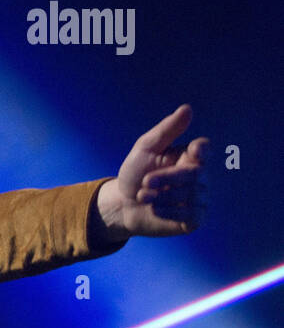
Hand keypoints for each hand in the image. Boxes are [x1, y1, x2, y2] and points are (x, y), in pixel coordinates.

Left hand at [95, 105, 208, 239]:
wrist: (123, 204)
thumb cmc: (135, 173)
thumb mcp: (145, 149)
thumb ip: (166, 130)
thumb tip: (188, 108)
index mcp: (189, 155)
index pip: (204, 149)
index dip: (202, 150)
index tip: (195, 151)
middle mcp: (200, 176)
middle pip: (194, 174)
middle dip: (166, 178)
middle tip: (144, 183)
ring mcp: (200, 197)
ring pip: (191, 195)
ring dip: (162, 196)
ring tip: (143, 196)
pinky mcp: (195, 218)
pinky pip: (191, 214)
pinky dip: (169, 211)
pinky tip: (154, 209)